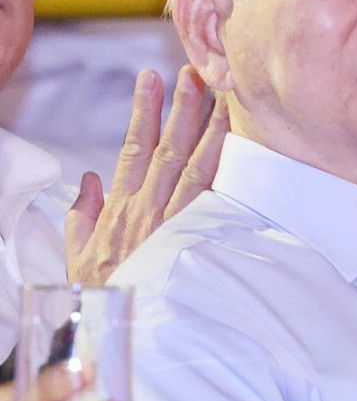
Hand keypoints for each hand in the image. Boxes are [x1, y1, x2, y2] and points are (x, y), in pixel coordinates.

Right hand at [66, 66, 227, 286]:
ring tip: (218, 93)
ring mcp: (173, 220)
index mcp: (121, 208)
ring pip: (192, 162)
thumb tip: (87, 179)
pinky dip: (221, 163)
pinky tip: (234, 141)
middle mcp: (148, 207)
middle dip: (179, 106)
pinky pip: (211, 192)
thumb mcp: (80, 256)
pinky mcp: (193, 235)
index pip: (133, 148)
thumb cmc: (103, 294)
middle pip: (166, 147)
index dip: (143, 111)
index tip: (150, 79)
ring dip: (205, 125)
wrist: (121, 330)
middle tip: (192, 70)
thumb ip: (82, 215)